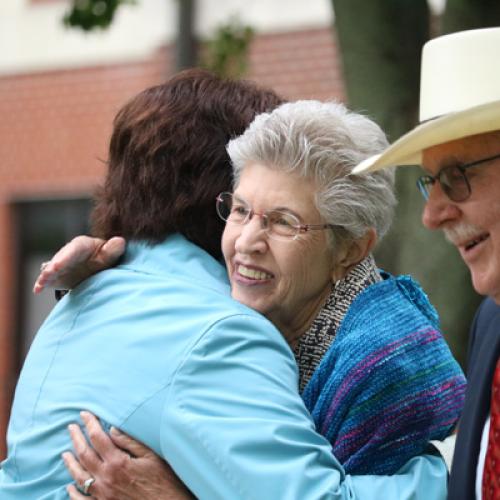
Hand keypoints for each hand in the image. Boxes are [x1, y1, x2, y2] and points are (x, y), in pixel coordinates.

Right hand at [33, 236, 125, 293]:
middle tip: (49, 273)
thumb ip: (113, 249)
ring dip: (46, 275)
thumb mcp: (110, 253)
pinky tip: (37, 289)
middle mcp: (68, 253)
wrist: (98, 266)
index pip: (73, 249)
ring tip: (42, 283)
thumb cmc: (105, 256)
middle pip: (60, 259)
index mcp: (81, 245)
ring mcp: (60, 265)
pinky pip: (48, 279)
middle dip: (54, 266)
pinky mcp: (56, 275)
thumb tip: (120, 241)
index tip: (60, 264)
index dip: (66, 256)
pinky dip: (42, 283)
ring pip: (51, 268)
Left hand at [63, 411, 192, 499]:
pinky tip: (70, 486)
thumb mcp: (151, 456)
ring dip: (70, 463)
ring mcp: (102, 494)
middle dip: (76, 438)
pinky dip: (74, 493)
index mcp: (117, 462)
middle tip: (71, 427)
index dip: (90, 424)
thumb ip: (130, 442)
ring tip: (65, 453)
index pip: (97, 438)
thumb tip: (112, 428)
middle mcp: (106, 478)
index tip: (85, 414)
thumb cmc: (163, 481)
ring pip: (79, 476)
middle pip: (84, 455)